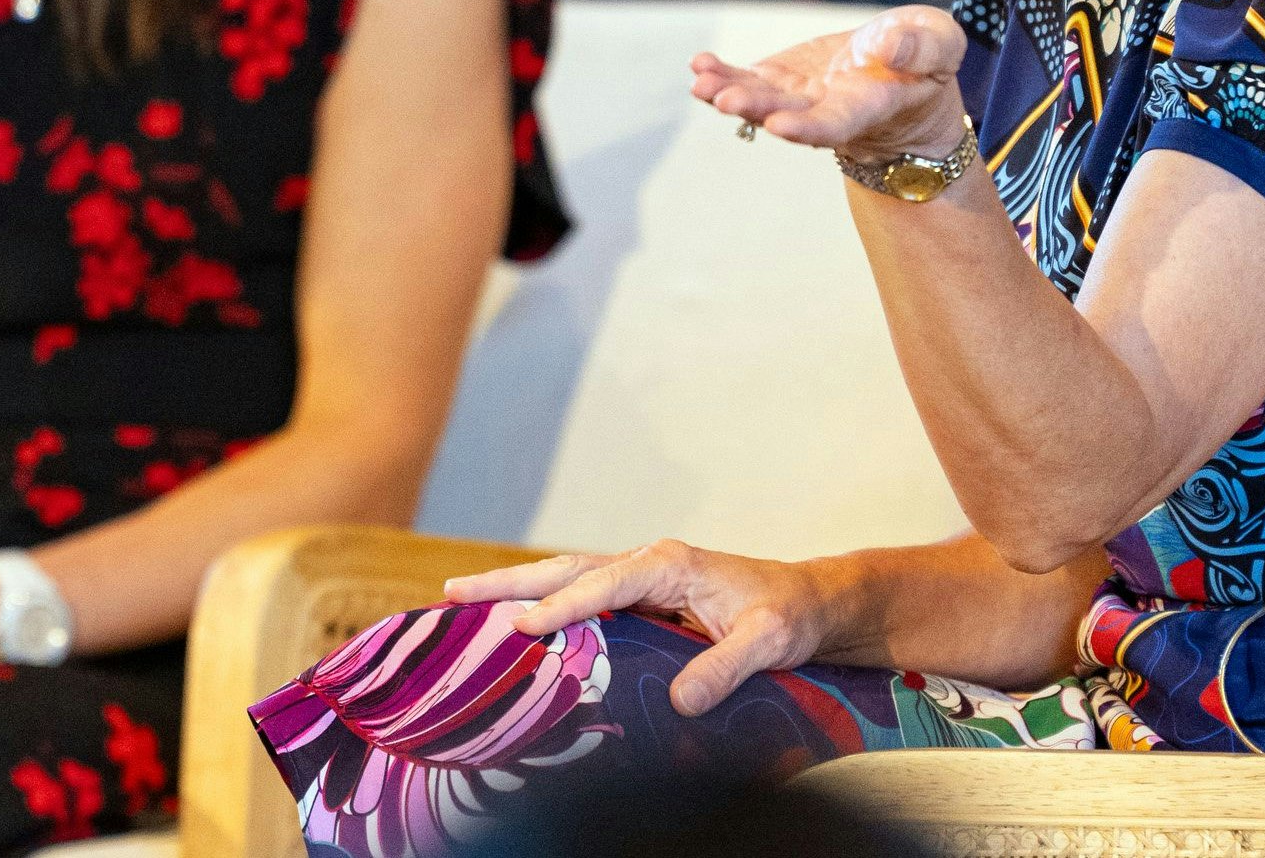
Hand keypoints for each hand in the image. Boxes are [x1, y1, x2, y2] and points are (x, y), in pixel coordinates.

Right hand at [446, 541, 838, 716]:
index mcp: (669, 564)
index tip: (521, 628)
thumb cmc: (792, 616)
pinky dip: (545, 605)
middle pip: (566, 570)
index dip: (562, 607)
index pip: (603, 584)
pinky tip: (517, 623)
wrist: (813, 604)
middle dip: (509, 582)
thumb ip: (724, 666)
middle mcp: (648, 564)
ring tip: (461, 599)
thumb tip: (679, 700)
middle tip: (452, 592)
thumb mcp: (768, 642)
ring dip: (516, 589)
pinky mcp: (642, 599)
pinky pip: (582, 599)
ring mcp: (642, 579)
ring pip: (567, 579)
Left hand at [690, 5, 968, 160]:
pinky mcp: (782, 79)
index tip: (779, 126)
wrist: (904, 69)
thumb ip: (921, 50)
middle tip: (725, 100)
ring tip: (701, 83)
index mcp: (869, 108)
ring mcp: (800, 97)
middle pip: (787, 115)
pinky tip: (699, 66)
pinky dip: (723, 74)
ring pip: (760, 100)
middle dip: (756, 109)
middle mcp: (827, 111)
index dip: (808, 128)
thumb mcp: (942, 46)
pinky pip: (749, 79)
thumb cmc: (928, 61)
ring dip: (729, 92)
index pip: (836, 125)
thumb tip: (886, 48)